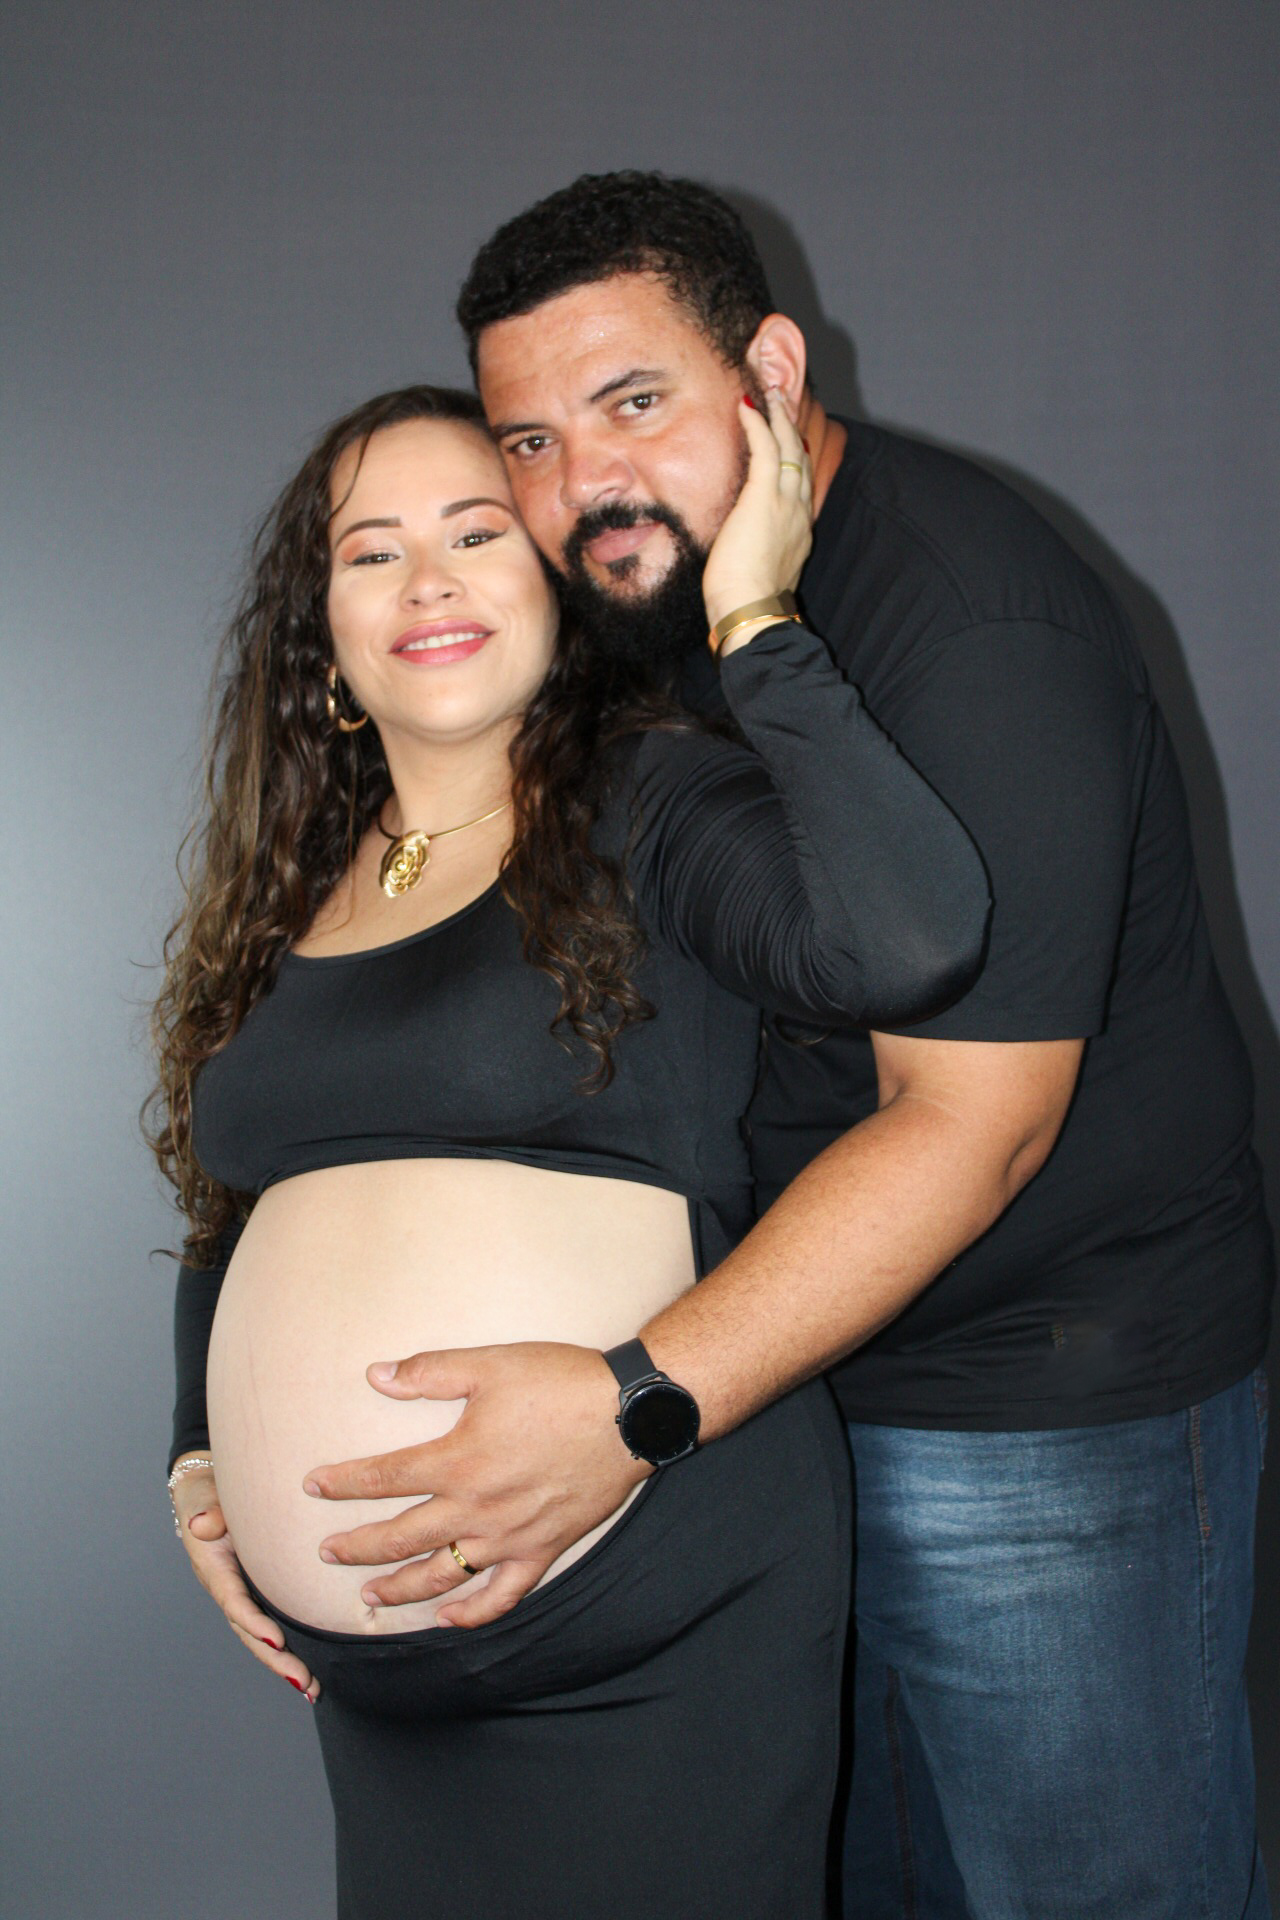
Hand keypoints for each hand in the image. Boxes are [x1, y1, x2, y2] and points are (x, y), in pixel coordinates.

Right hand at [170, 1456, 318, 1702]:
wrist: (208, 1490)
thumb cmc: (207, 1493)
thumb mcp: (203, 1498)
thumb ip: (206, 1512)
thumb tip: (201, 1524)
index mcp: (215, 1569)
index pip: (235, 1602)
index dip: (254, 1623)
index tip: (278, 1639)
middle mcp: (229, 1588)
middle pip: (251, 1632)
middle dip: (276, 1659)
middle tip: (304, 1683)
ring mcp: (244, 1592)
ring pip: (262, 1636)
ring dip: (285, 1662)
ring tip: (312, 1689)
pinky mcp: (259, 1590)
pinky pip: (273, 1621)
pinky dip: (288, 1647)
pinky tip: (310, 1668)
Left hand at [304, 1342, 649, 1629]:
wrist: (630, 1414)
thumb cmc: (560, 1383)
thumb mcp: (490, 1365)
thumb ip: (430, 1372)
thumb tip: (377, 1376)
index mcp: (457, 1462)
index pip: (383, 1478)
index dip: (342, 1483)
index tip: (313, 1487)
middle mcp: (475, 1508)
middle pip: (400, 1538)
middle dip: (357, 1548)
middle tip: (326, 1552)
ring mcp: (508, 1536)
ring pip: (441, 1576)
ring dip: (399, 1590)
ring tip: (369, 1598)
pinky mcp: (542, 1550)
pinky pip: (502, 1595)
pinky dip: (472, 1613)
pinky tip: (449, 1619)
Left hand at [701, 386, 813, 632]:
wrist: (753, 609)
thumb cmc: (747, 602)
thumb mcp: (760, 572)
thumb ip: (756, 553)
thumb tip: (739, 552)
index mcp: (799, 531)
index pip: (802, 484)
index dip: (796, 458)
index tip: (789, 439)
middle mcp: (799, 512)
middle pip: (802, 457)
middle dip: (792, 426)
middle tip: (782, 400)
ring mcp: (785, 502)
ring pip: (789, 445)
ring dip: (779, 415)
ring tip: (769, 392)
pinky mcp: (764, 496)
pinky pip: (766, 448)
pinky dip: (757, 423)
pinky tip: (746, 405)